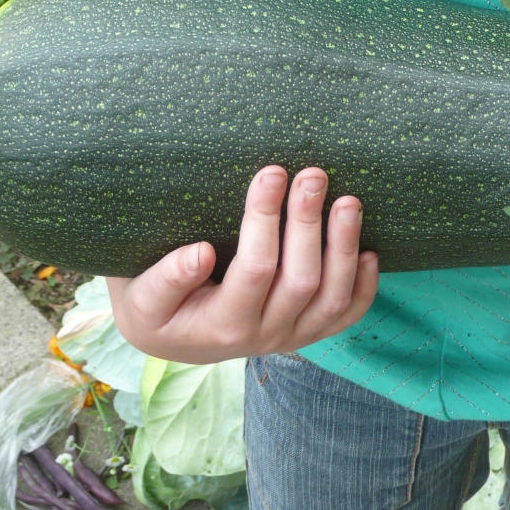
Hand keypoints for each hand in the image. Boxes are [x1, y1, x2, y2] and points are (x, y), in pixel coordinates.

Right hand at [107, 165, 378, 363]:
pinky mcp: (310, 332)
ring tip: (349, 200)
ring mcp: (293, 336)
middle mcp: (265, 336)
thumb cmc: (155, 306)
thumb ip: (165, 279)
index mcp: (222, 325)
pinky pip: (347, 315)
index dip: (266, 219)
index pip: (255, 269)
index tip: (271, 172)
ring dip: (344, 247)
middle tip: (312, 174)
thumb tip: (200, 254)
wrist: (173, 337)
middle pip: (301, 279)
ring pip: (333, 298)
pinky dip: (364, 285)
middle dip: (309, 221)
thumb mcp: (139, 296)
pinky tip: (370, 250)